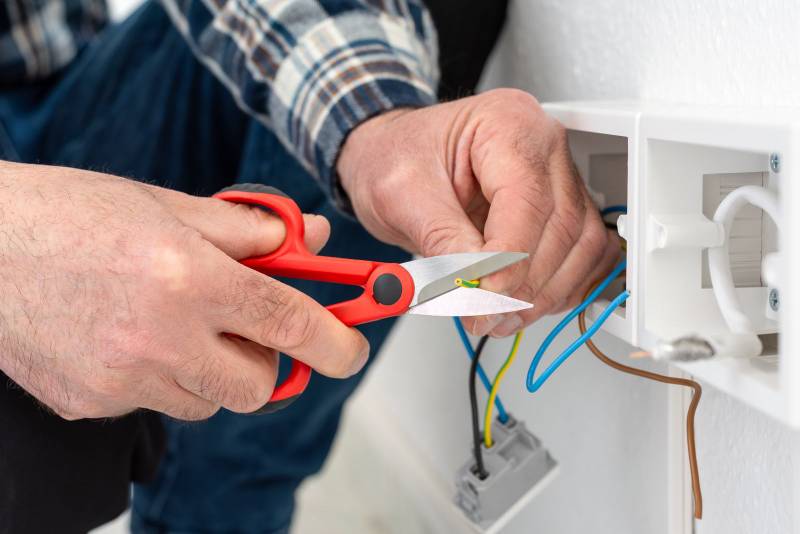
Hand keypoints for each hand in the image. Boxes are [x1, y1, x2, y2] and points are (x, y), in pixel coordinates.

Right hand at [0, 162, 367, 419]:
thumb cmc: (70, 214)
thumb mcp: (169, 205)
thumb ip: (250, 229)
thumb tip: (310, 238)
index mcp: (186, 277)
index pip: (289, 323)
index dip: (335, 342)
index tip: (352, 350)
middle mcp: (159, 336)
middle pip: (258, 385)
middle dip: (267, 361)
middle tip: (246, 327)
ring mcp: (122, 379)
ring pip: (209, 401)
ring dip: (213, 370)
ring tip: (175, 323)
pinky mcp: (92, 403)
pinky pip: (157, 404)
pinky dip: (164, 378)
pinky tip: (132, 337)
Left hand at [338, 89, 619, 336]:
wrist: (391, 157)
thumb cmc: (396, 158)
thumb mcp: (401, 196)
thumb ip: (442, 240)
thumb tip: (474, 285)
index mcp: (506, 122)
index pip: (527, 200)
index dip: (510, 259)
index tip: (485, 297)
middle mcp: (543, 145)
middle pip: (561, 226)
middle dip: (523, 284)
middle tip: (483, 314)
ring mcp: (560, 176)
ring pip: (582, 246)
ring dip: (543, 294)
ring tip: (498, 315)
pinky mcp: (563, 207)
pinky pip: (584, 254)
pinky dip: (558, 289)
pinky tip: (523, 304)